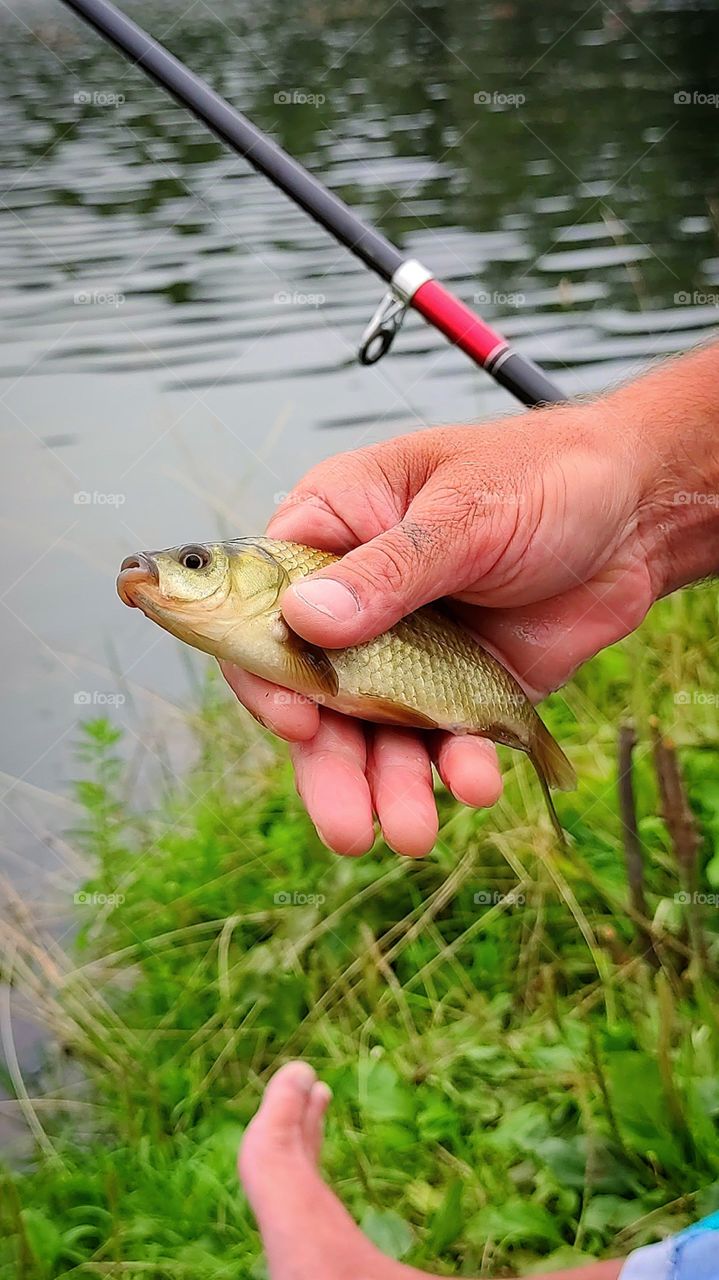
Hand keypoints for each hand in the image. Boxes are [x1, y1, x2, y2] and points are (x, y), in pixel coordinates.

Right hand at [222, 393, 660, 856]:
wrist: (637, 513)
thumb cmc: (544, 475)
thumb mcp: (464, 513)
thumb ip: (388, 570)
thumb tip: (304, 619)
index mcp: (332, 530)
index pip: (264, 608)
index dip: (266, 672)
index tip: (297, 723)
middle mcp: (356, 599)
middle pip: (316, 695)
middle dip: (333, 767)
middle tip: (350, 827)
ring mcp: (407, 649)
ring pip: (375, 733)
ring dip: (391, 785)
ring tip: (414, 832)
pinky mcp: (458, 687)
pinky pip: (441, 740)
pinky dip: (454, 769)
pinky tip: (476, 782)